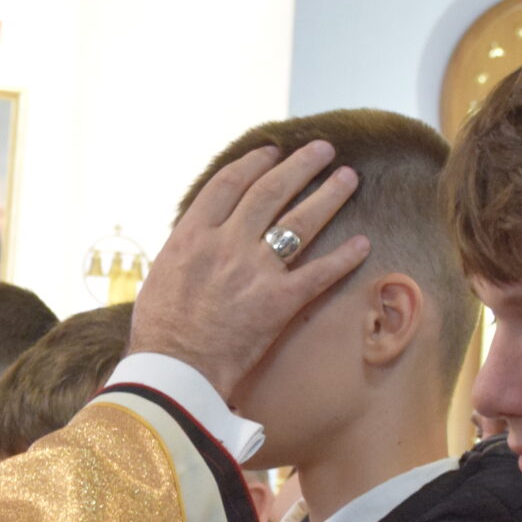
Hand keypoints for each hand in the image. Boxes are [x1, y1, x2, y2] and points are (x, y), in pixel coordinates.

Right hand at [130, 141, 370, 402]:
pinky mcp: (279, 302)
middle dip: (300, 166)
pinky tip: (363, 243)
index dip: (253, 163)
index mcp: (193, 235)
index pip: (228, 185)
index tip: (271, 152)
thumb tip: (197, 239)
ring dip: (328, 195)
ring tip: (348, 177)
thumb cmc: (158, 333)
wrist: (175, 372)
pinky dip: (344, 257)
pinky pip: (319, 272)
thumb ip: (185, 252)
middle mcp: (227, 244)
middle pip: (270, 192)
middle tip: (323, 150)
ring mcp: (255, 271)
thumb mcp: (160, 277)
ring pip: (300, 221)